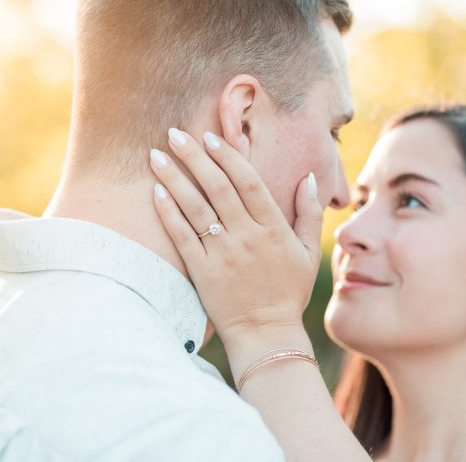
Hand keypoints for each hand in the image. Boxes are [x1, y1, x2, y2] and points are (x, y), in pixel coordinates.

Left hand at [149, 129, 323, 337]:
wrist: (266, 334)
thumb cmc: (287, 292)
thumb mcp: (308, 253)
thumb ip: (309, 213)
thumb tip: (310, 178)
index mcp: (273, 228)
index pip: (248, 181)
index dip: (227, 156)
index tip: (209, 136)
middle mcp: (247, 236)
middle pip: (217, 187)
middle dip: (194, 156)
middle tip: (174, 133)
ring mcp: (223, 254)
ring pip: (195, 207)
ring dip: (174, 178)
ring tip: (156, 155)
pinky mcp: (202, 272)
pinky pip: (182, 237)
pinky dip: (168, 213)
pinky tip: (156, 192)